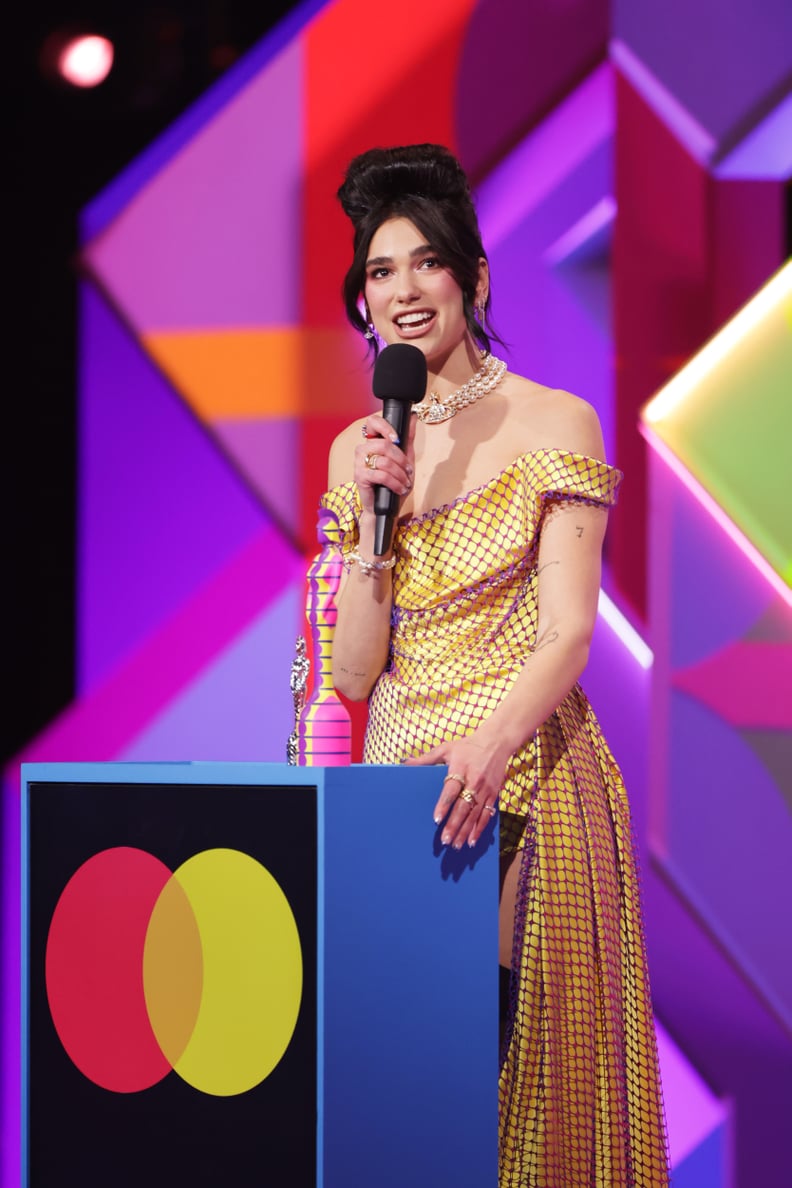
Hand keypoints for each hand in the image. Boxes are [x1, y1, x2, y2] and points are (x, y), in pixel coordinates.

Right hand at [355, 412, 415, 516]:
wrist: (385, 507)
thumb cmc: (393, 483)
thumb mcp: (405, 459)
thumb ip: (408, 438)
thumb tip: (414, 417)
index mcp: (372, 442)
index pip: (373, 422)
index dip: (386, 427)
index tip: (397, 439)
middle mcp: (363, 450)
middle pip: (384, 444)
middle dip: (401, 460)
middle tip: (408, 471)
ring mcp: (359, 463)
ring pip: (384, 461)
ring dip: (400, 474)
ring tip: (405, 483)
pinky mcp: (360, 477)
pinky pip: (381, 475)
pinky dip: (395, 483)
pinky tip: (399, 488)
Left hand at [406, 731, 508, 849]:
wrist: (496, 742)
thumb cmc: (467, 746)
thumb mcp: (446, 748)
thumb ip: (426, 759)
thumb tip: (404, 763)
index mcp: (460, 769)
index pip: (451, 789)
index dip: (444, 805)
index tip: (436, 819)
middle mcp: (474, 780)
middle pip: (463, 806)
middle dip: (454, 825)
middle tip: (444, 840)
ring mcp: (485, 789)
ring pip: (475, 814)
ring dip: (466, 831)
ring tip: (456, 845)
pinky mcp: (494, 794)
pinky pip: (487, 814)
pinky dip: (479, 829)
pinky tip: (472, 841)